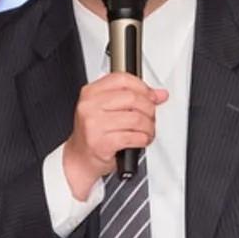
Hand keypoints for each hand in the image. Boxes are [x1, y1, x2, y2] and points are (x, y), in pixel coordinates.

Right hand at [63, 72, 167, 199]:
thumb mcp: (107, 108)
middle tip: (151, 116)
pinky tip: (141, 140)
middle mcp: (90, 107)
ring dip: (149, 127)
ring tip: (147, 130)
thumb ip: (132, 97)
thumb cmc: (95, 132)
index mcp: (90, 93)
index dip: (142, 87)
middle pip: (132, 98)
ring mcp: (94, 125)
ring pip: (136, 119)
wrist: (79, 158)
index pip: (122, 79)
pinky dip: (144, 139)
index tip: (152, 96)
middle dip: (149, 109)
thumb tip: (159, 94)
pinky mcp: (101, 143)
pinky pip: (133, 137)